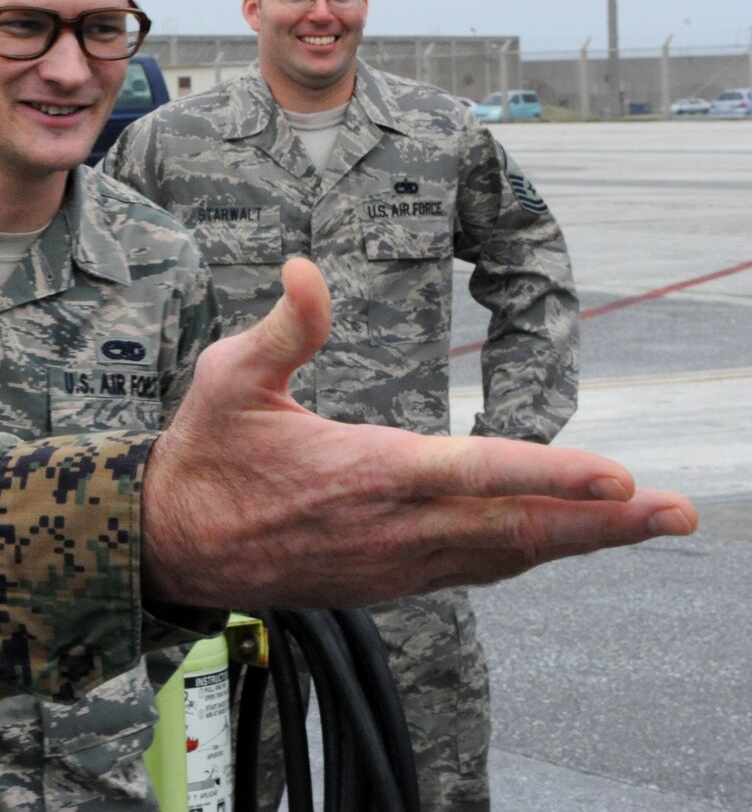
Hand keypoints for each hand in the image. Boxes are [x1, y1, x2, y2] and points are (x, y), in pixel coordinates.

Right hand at [141, 258, 696, 609]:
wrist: (169, 545)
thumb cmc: (202, 454)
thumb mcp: (229, 378)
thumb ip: (283, 326)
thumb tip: (308, 268)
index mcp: (363, 472)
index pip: (477, 473)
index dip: (552, 476)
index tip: (618, 475)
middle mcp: (393, 527)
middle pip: (518, 528)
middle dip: (605, 522)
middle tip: (678, 513)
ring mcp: (395, 562)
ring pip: (508, 556)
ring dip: (582, 541)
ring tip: (646, 524)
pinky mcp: (389, 581)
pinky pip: (478, 569)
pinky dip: (530, 554)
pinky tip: (562, 541)